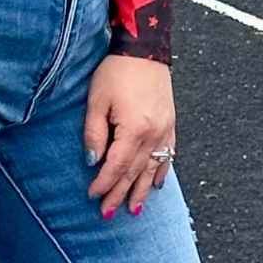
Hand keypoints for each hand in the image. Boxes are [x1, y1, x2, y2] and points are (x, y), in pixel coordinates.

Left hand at [84, 54, 174, 217]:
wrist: (144, 49)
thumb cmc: (117, 70)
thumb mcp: (97, 99)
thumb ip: (94, 132)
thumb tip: (92, 159)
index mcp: (134, 130)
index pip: (117, 166)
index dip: (104, 182)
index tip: (93, 194)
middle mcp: (153, 135)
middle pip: (134, 172)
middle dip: (120, 193)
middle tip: (108, 212)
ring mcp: (165, 131)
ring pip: (152, 169)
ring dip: (141, 191)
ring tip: (133, 209)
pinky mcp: (170, 124)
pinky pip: (167, 156)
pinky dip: (160, 173)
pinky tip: (154, 184)